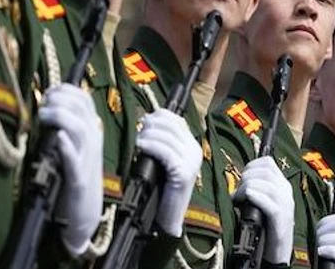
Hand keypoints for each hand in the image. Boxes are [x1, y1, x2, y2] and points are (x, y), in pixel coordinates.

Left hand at [38, 83, 102, 255]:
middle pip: (82, 109)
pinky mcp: (78, 179)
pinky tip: (58, 138)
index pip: (85, 99)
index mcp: (92, 132)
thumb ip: (66, 127)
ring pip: (80, 129)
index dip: (66, 89)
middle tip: (43, 104)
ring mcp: (87, 159)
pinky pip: (74, 160)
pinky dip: (66, 147)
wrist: (84, 212)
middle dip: (61, 99)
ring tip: (44, 116)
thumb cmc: (73, 178)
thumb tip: (49, 104)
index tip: (49, 92)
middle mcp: (93, 141)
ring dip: (61, 117)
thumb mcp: (74, 147)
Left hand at [135, 108, 201, 236]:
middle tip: (140, 130)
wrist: (168, 218)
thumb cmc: (161, 190)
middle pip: (172, 126)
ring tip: (139, 141)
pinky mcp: (183, 173)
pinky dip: (151, 146)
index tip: (146, 119)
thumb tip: (147, 122)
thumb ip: (162, 144)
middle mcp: (195, 152)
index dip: (161, 116)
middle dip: (153, 124)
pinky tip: (142, 146)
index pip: (178, 120)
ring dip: (149, 135)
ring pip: (168, 137)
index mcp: (192, 147)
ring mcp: (191, 162)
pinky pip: (165, 151)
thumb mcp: (163, 162)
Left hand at [233, 156, 294, 263]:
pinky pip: (267, 202)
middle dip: (246, 177)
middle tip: (237, 191)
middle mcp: (286, 191)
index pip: (268, 162)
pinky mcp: (281, 217)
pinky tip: (246, 200)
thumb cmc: (267, 225)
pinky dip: (254, 197)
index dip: (251, 165)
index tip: (242, 177)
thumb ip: (257, 189)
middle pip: (265, 171)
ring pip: (265, 184)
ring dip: (246, 188)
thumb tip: (238, 181)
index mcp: (283, 184)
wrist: (278, 248)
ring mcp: (285, 203)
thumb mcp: (264, 202)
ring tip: (237, 199)